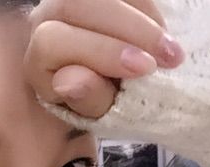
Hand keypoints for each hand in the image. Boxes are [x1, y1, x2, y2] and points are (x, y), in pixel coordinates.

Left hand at [24, 0, 184, 118]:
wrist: (110, 85)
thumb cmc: (100, 102)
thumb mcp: (96, 112)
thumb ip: (86, 99)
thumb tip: (69, 82)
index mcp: (38, 59)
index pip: (53, 43)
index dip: (99, 52)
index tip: (143, 69)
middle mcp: (45, 19)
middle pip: (78, 4)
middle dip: (129, 28)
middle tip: (168, 57)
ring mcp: (71, 1)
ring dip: (143, 17)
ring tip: (171, 49)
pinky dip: (146, 7)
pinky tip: (162, 31)